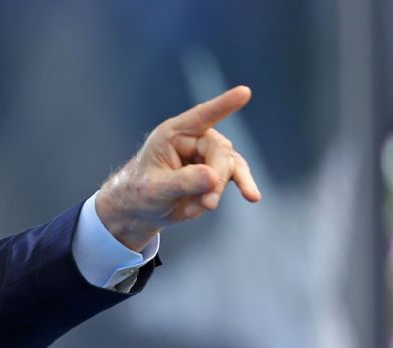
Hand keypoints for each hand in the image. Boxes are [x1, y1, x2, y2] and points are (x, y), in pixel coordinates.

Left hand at [95, 85, 262, 250]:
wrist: (140, 210)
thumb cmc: (140, 193)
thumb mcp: (156, 189)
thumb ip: (184, 182)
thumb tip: (214, 177)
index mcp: (173, 134)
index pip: (201, 116)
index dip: (223, 105)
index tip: (244, 92)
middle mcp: (193, 139)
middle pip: (219, 151)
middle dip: (216, 177)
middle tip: (208, 203)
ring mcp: (207, 155)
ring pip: (229, 165)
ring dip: (219, 188)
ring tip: (206, 207)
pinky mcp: (216, 171)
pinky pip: (235, 175)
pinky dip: (241, 186)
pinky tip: (252, 196)